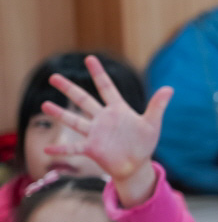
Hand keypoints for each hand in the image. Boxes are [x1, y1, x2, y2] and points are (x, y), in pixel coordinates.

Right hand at [43, 55, 171, 206]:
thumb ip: (157, 106)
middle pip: (83, 100)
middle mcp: (103, 119)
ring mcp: (95, 133)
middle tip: (53, 77)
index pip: (106, 87)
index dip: (98, 73)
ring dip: (60, 113)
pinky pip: (74, 148)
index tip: (89, 58)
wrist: (136, 164)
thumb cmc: (144, 142)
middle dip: (69, 89)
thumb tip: (170, 88)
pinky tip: (47, 149)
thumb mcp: (152, 123)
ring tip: (44, 104)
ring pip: (74, 120)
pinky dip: (61, 150)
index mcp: (118, 109)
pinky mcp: (91, 149)